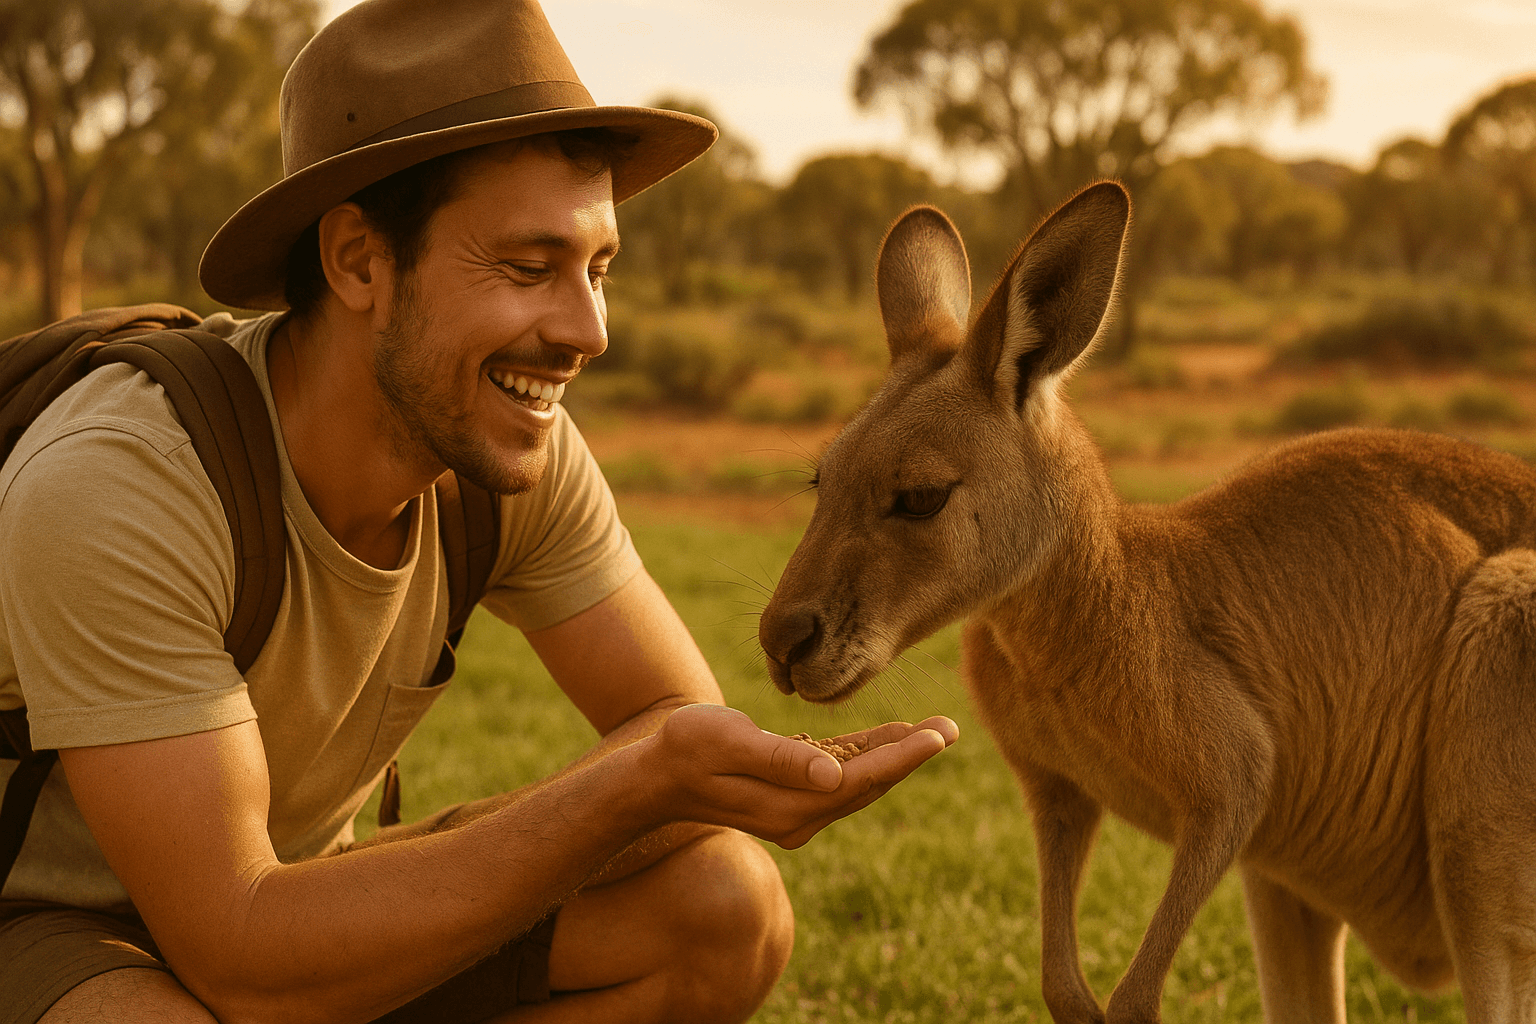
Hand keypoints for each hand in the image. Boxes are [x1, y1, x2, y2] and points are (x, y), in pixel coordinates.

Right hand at [641, 704, 958, 848]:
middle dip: (910, 756)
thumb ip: (780, 758)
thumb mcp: (727, 742)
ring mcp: (796, 813)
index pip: (860, 780)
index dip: (902, 756)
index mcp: (790, 806)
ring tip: (932, 731)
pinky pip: (839, 779)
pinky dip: (866, 757)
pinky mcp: (791, 800)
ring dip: (894, 756)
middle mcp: (800, 818)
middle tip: (950, 727)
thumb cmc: (686, 748)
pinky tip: (888, 738)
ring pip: (859, 783)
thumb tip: (833, 777)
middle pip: (868, 785)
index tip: (938, 735)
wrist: (654, 776)